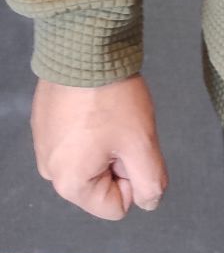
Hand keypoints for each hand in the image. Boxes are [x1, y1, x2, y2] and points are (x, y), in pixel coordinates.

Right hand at [31, 72, 167, 219]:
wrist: (84, 47)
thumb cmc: (112, 98)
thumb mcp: (141, 143)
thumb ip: (149, 182)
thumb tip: (148, 202)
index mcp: (69, 184)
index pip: (116, 206)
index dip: (134, 176)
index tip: (130, 142)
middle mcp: (50, 171)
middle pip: (101, 182)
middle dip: (118, 157)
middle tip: (121, 125)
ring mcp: (44, 145)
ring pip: (91, 158)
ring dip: (106, 140)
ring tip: (108, 110)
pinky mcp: (44, 122)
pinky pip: (76, 138)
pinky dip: (90, 125)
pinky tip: (94, 102)